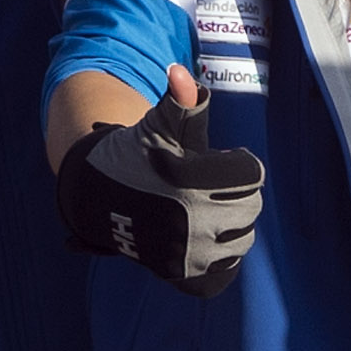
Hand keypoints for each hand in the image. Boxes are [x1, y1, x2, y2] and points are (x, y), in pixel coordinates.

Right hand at [55, 69, 269, 298]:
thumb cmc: (139, 156)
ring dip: (231, 226)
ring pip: (242, 240)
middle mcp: (191, 223)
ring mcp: (187, 254)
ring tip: (204, 211)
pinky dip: (220, 260)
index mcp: (190, 182)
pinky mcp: (182, 277)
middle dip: (235, 193)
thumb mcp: (160, 125)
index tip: (216, 161)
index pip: (252, 173)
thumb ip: (179, 102)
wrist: (99, 199)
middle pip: (250, 207)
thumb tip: (180, 73)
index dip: (236, 162)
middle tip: (209, 187)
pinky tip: (205, 240)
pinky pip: (224, 275)